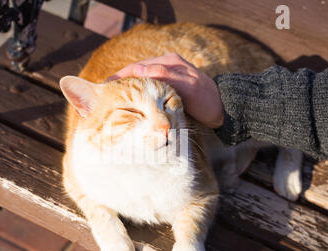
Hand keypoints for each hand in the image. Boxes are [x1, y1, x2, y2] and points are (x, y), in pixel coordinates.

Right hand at [107, 53, 223, 127]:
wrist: (224, 110)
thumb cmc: (208, 100)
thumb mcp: (189, 87)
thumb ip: (166, 76)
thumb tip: (140, 68)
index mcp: (168, 63)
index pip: (136, 67)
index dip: (119, 77)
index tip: (104, 87)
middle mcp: (165, 67)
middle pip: (135, 74)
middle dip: (119, 85)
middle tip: (104, 98)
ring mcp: (166, 78)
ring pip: (140, 83)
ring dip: (127, 92)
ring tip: (112, 104)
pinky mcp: (167, 90)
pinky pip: (147, 91)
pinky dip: (137, 98)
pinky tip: (130, 107)